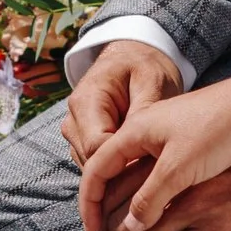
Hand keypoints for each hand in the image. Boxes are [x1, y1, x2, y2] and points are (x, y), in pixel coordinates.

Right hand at [61, 40, 183, 165]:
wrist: (132, 58)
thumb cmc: (144, 68)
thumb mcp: (153, 83)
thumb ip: (142, 115)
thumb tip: (138, 148)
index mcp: (86, 101)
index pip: (96, 147)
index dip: (122, 165)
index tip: (152, 171)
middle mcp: (73, 119)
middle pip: (91, 160)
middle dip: (122, 171)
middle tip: (156, 172)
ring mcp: (75, 132)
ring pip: (92, 166)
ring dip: (119, 172)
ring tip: (150, 166)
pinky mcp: (82, 141)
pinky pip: (96, 164)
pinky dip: (116, 169)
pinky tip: (140, 164)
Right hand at [78, 77, 230, 230]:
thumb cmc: (220, 128)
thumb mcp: (179, 168)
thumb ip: (150, 198)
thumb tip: (131, 225)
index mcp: (134, 131)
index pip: (96, 170)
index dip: (89, 204)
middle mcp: (144, 132)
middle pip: (110, 171)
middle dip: (103, 204)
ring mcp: (166, 137)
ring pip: (134, 173)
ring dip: (127, 200)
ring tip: (129, 229)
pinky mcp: (186, 143)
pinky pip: (157, 171)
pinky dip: (150, 192)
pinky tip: (158, 211)